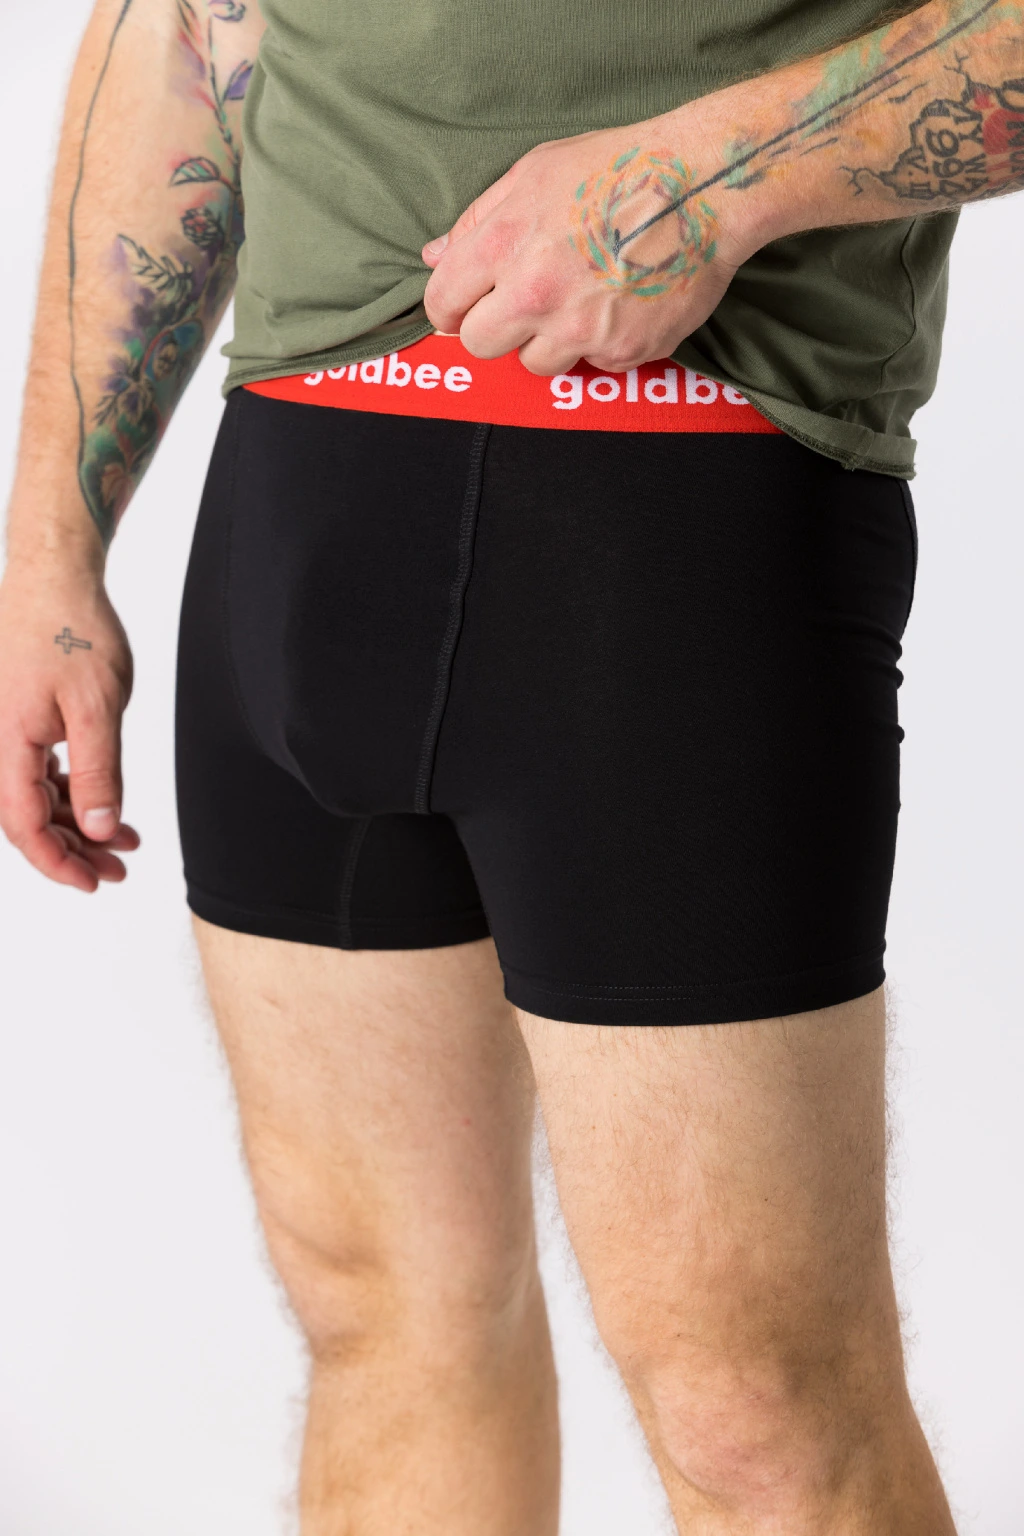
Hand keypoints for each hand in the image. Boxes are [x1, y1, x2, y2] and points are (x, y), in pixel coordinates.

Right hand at [0, 563, 138, 891]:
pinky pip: (37, 770)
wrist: (52, 574)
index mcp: (5, 743)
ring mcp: (4, 730)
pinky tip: (102, 804)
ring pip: (35, 796)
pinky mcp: (17, 718)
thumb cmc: (72, 627)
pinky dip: (71, 792)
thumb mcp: (98, 706)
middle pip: (28, 817)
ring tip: (124, 843)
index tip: (95, 882)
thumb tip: (100, 828)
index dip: (58, 863)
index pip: (24, 825)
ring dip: (77, 823)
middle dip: (74, 850)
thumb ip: (99, 771)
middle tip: (119, 870)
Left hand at [421, 112, 759, 376]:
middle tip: (523, 305)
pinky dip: (602, 342)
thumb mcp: (536, 172)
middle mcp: (534, 294)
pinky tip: (621, 303)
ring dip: (549, 340)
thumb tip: (434, 255)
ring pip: (535, 363)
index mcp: (503, 245)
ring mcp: (578, 329)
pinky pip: (593, 364)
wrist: (703, 185)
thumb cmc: (618, 168)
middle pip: (480, 344)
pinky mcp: (621, 350)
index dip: (450, 307)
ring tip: (580, 299)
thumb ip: (479, 219)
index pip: (443, 304)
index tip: (464, 307)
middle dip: (494, 328)